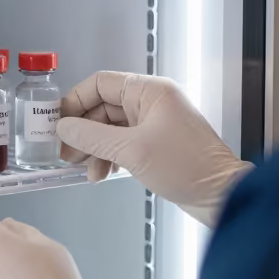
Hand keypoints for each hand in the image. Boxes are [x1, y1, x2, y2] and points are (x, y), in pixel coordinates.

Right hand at [57, 71, 252, 226]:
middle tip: (67, 154)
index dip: (75, 101)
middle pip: (103, 108)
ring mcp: (154, 123)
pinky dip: (109, 157)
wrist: (221, 195)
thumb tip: (64, 128)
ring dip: (95, 149)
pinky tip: (102, 174)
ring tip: (86, 170)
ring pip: (111, 128)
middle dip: (83, 132)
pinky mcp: (156, 143)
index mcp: (150, 91)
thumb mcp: (131, 151)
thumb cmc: (187, 167)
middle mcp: (152, 102)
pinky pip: (123, 143)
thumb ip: (92, 137)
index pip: (100, 83)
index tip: (58, 122)